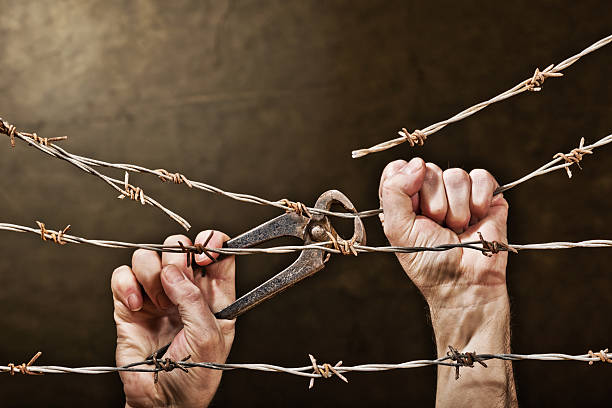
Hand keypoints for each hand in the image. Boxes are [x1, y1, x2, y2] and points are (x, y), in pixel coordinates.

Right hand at [111, 231, 234, 407]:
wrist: (162, 403)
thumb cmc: (195, 375)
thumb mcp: (208, 338)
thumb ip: (195, 301)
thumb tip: (173, 271)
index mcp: (215, 293)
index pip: (216, 250)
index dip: (211, 242)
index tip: (203, 252)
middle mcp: (186, 288)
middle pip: (178, 245)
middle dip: (176, 257)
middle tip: (175, 283)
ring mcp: (157, 294)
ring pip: (147, 255)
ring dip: (150, 276)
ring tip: (157, 305)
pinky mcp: (129, 304)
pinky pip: (121, 275)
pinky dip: (125, 286)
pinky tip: (136, 306)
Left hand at [379, 158, 516, 406]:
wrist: (464, 284)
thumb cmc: (428, 261)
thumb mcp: (397, 228)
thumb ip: (394, 192)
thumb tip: (416, 163)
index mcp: (405, 200)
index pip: (399, 169)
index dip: (405, 183)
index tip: (412, 209)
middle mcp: (431, 193)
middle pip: (429, 170)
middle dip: (433, 203)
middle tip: (437, 227)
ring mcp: (460, 194)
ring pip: (455, 174)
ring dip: (456, 208)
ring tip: (457, 229)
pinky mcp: (487, 196)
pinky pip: (481, 177)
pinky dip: (479, 200)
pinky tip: (477, 219)